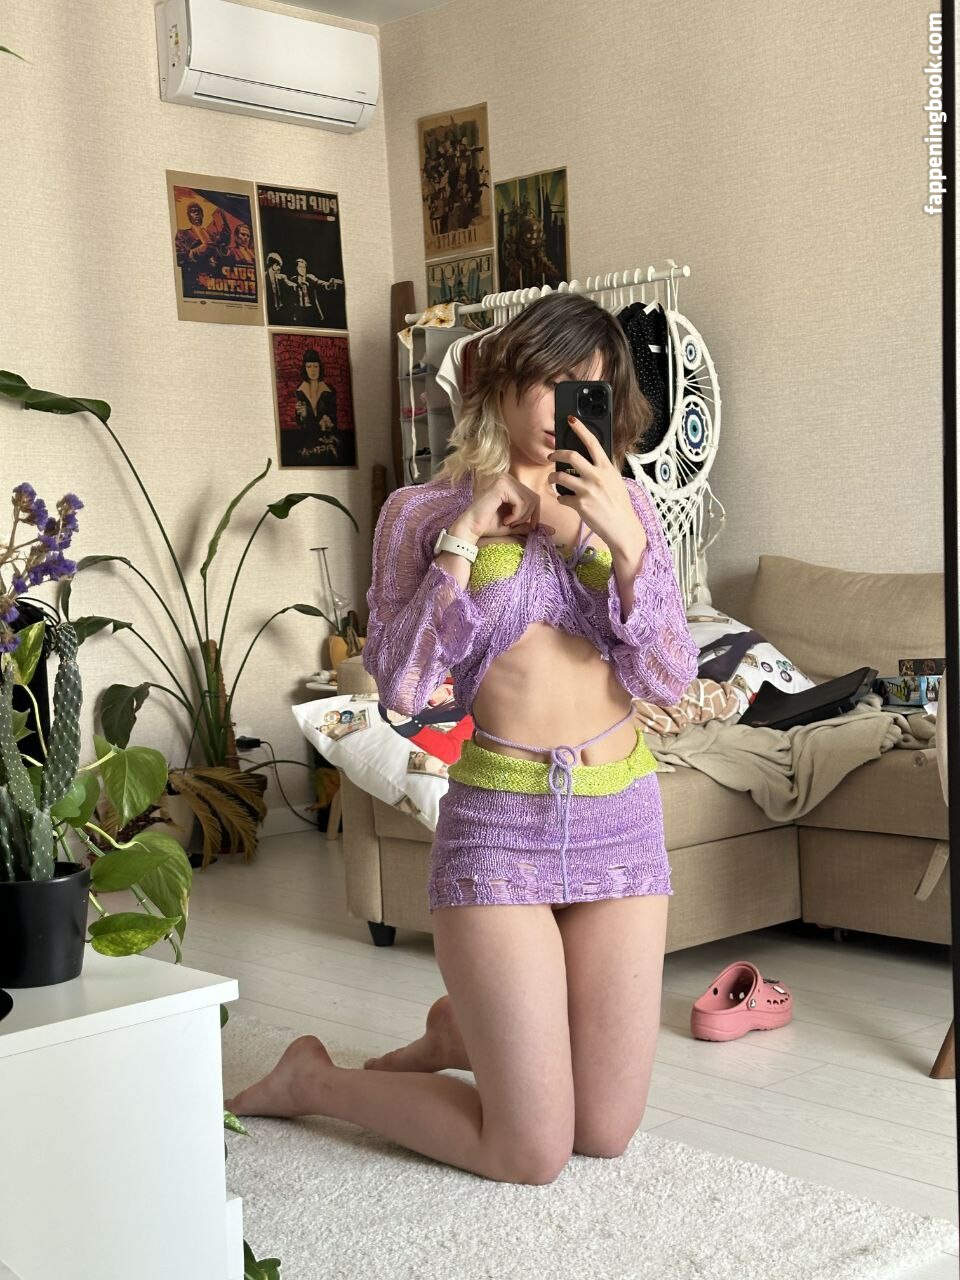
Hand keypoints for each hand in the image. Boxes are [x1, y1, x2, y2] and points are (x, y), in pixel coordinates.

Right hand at [451, 473, 555, 540]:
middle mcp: (508, 478)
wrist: (471, 529)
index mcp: (511, 485)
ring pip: (529, 500)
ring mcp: (504, 480)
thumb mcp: (515, 525)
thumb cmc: (489, 526)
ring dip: (521, 516)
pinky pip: (521, 501)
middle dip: (528, 516)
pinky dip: (516, 515)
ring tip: (508, 522)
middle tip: (513, 524)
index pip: (535, 497)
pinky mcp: (501, 485)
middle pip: (535, 497)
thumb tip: (552, 531)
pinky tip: (505, 519)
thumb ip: (531, 524)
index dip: (535, 513)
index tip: (530, 526)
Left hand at [547, 416, 646, 555]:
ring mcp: (587, 490)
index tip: (571, 420)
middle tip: (551, 456)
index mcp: (607, 467)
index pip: (592, 443)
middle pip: (571, 456)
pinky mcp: (579, 504)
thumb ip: (603, 470)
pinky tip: (565, 500)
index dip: (580, 429)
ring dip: (553, 478)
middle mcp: (596, 476)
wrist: (622, 527)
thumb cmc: (619, 504)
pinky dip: (561, 498)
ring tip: (553, 480)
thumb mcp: (615, 481)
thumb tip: (590, 462)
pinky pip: (562, 497)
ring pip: (560, 477)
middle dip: (556, 454)